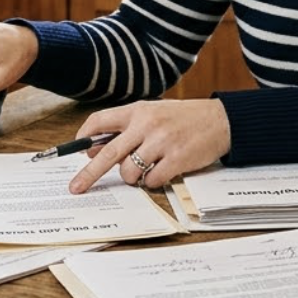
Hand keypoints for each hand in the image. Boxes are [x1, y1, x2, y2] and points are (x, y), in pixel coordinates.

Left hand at [66, 99, 230, 193]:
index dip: (84, 136)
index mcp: (138, 110)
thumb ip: (128, 128)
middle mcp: (147, 124)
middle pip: (108, 153)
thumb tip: (96, 149)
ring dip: (133, 177)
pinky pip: (151, 181)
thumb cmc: (184, 118)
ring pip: (129, 172)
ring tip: (148, 167)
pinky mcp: (177, 159)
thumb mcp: (153, 113)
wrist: (221, 119)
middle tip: (76, 187)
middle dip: (89, 173)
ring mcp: (162, 142)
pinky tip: (164, 170)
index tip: (78, 149)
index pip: (100, 120)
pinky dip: (153, 181)